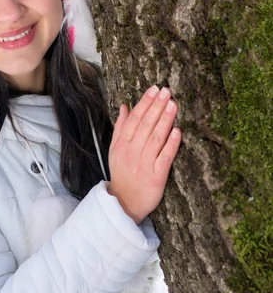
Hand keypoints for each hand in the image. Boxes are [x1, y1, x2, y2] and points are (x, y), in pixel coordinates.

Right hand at [107, 85, 181, 224]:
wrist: (124, 203)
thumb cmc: (121, 173)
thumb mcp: (115, 150)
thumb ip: (120, 128)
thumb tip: (124, 106)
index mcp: (122, 144)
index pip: (134, 119)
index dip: (144, 103)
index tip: (154, 89)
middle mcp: (132, 152)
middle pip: (145, 125)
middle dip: (156, 107)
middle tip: (166, 91)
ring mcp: (144, 164)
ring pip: (155, 138)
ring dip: (165, 120)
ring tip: (173, 105)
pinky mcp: (156, 177)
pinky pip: (165, 157)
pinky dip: (171, 144)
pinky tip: (178, 131)